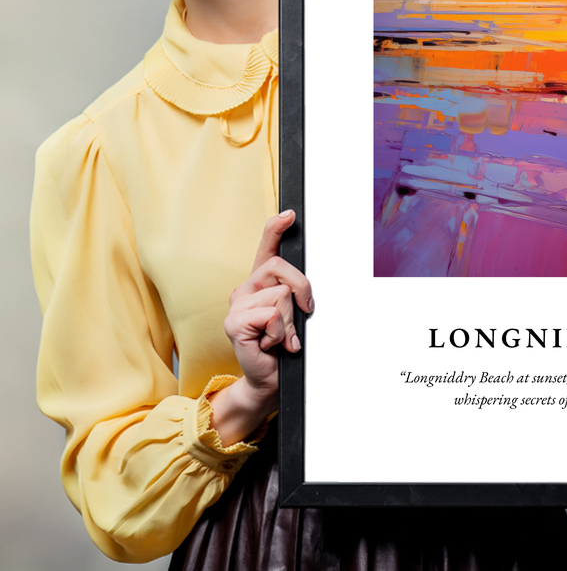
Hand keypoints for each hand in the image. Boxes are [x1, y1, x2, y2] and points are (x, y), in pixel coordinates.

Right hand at [209, 210, 313, 444]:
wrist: (269, 379)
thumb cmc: (283, 347)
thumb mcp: (294, 315)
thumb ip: (295, 295)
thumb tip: (305, 287)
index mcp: (260, 284)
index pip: (266, 248)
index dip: (276, 229)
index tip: (290, 214)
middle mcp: (245, 289)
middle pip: (281, 268)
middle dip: (302, 290)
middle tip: (302, 314)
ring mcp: (236, 305)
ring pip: (280, 295)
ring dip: (290, 321)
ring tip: (281, 337)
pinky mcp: (234, 323)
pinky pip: (271, 315)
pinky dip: (280, 333)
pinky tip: (271, 344)